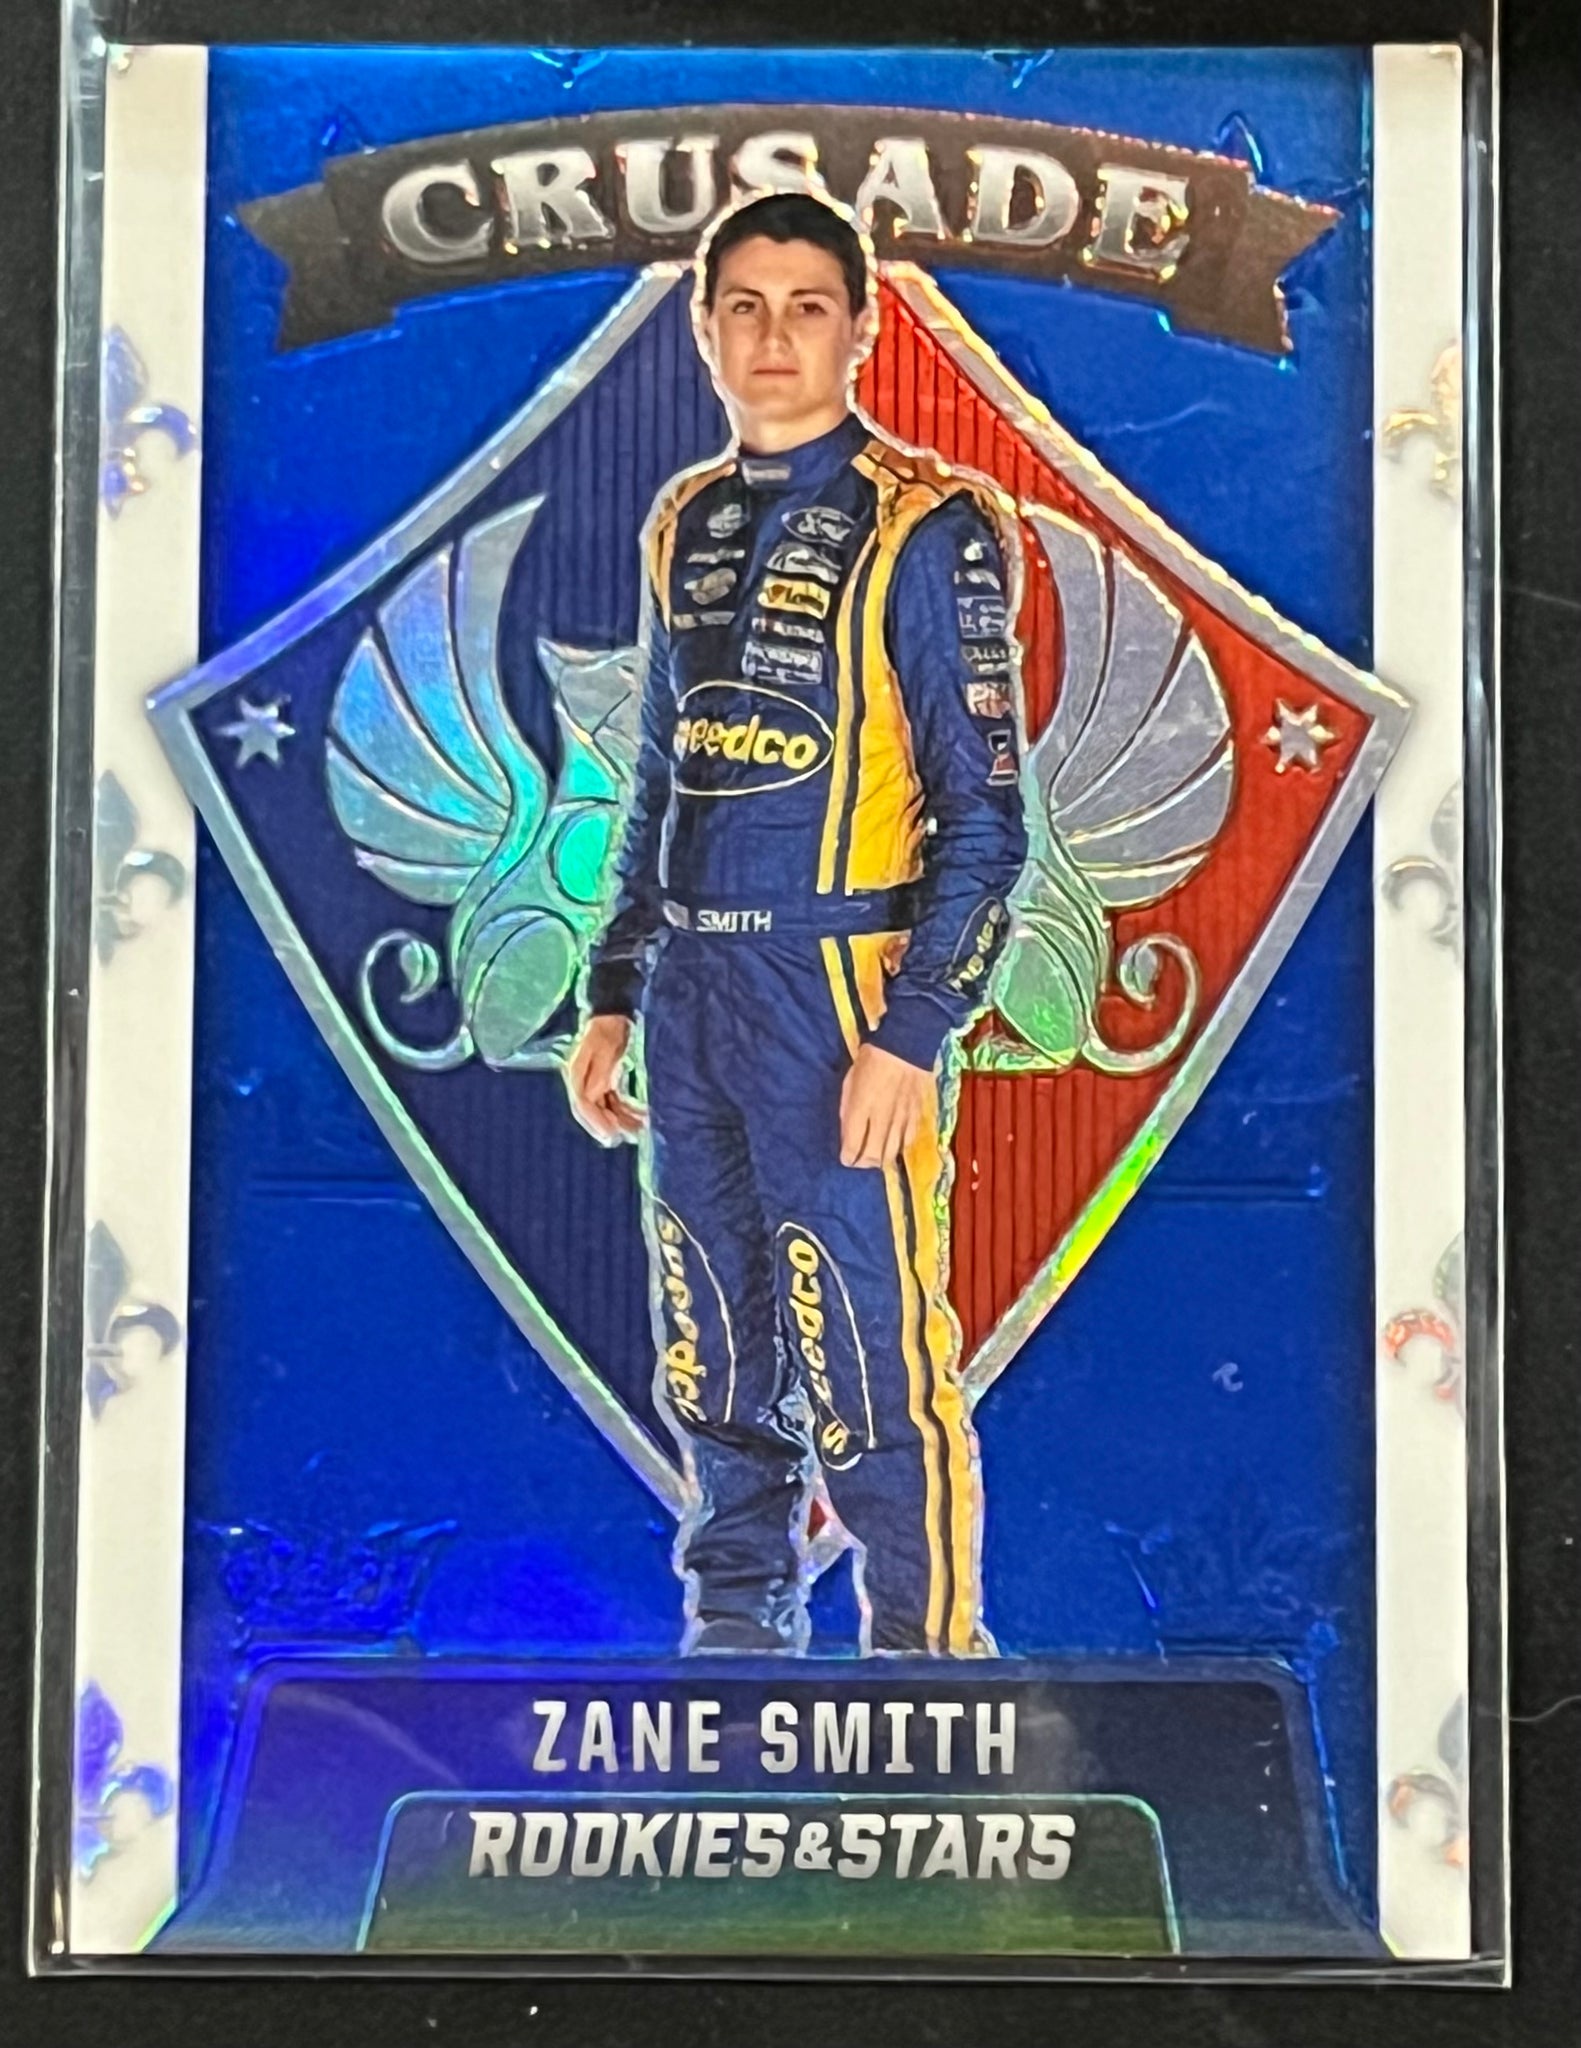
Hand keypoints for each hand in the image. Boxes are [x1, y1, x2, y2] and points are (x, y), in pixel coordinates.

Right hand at [566, 1014, 645, 1144]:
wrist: (614, 1012)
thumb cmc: (608, 1027)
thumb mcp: (603, 1047)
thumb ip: (599, 1071)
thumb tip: (593, 1096)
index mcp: (577, 1073)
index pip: (582, 1105)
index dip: (596, 1122)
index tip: (612, 1136)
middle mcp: (583, 1081)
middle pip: (593, 1111)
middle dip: (611, 1126)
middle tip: (630, 1137)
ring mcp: (595, 1082)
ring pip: (606, 1108)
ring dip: (622, 1120)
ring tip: (641, 1130)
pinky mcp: (607, 1081)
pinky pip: (615, 1101)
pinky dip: (627, 1110)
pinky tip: (642, 1117)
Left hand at [839, 1041, 934, 1169]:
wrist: (905, 1047)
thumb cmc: (871, 1060)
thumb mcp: (849, 1081)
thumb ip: (847, 1109)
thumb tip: (847, 1132)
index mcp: (860, 1108)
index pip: (852, 1146)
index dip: (848, 1157)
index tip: (845, 1158)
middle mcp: (881, 1119)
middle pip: (873, 1156)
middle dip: (863, 1164)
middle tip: (859, 1161)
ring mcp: (901, 1119)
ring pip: (892, 1153)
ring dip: (881, 1159)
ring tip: (875, 1157)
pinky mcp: (916, 1116)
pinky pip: (908, 1141)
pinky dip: (899, 1148)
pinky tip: (893, 1146)